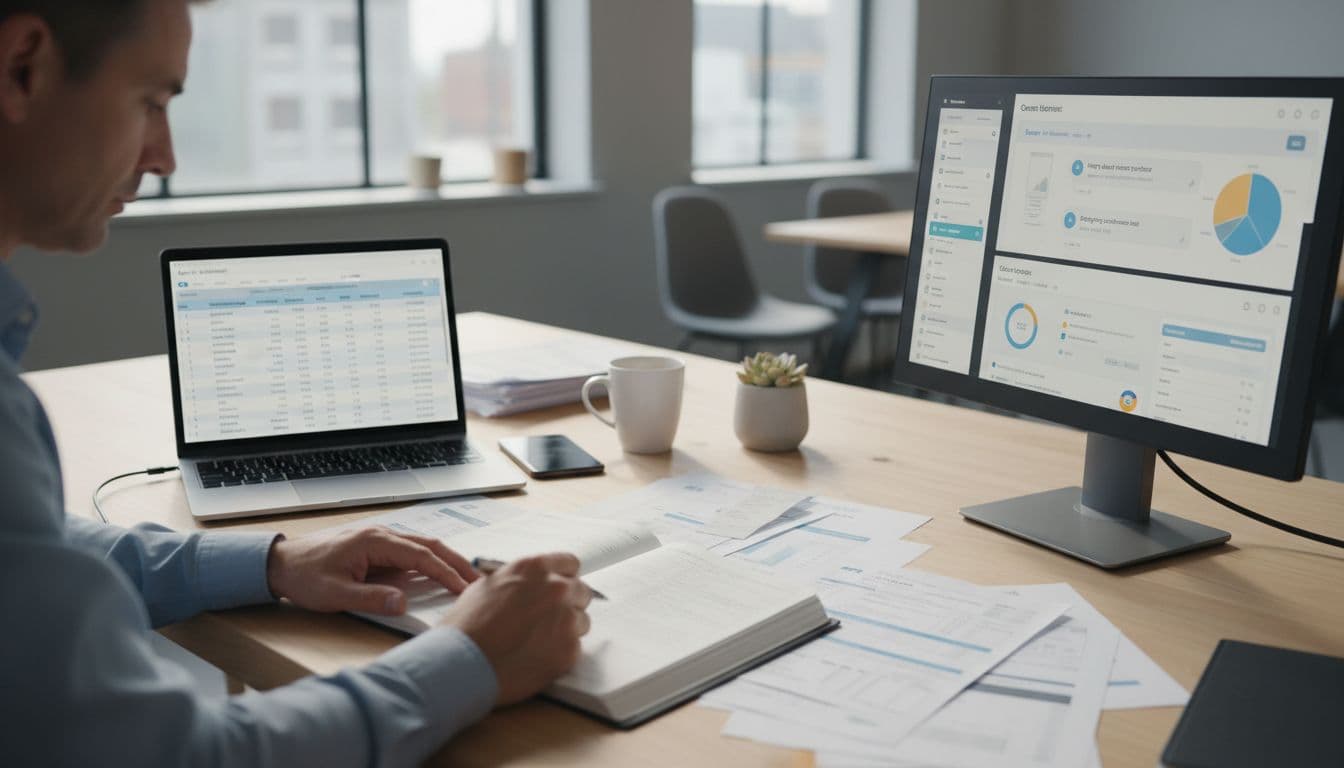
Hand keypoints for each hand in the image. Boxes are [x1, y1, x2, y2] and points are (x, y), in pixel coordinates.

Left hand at [266, 527, 475, 614]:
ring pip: (422, 546)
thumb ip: (371, 598)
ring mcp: (379, 538)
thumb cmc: (304, 577)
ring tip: (465, 577)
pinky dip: (429, 561)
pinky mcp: (375, 546)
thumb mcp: (335, 594)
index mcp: (375, 541)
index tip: (464, 588)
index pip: (422, 556)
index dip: (446, 573)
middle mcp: (382, 534)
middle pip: (429, 545)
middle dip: (456, 562)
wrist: (280, 563)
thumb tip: (403, 602)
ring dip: (445, 560)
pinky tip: (437, 573)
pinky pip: (410, 551)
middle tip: (478, 580)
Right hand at [440, 552, 592, 705]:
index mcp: (534, 568)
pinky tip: (536, 658)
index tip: (560, 588)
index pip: (570, 564)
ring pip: (582, 621)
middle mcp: (556, 589)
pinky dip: (560, 654)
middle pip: (581, 591)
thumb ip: (517, 582)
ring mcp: (566, 619)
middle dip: (568, 604)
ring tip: (537, 642)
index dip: (564, 577)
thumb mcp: (488, 586)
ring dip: (566, 630)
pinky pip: (576, 648)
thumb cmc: (466, 627)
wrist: (460, 663)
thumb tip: (527, 586)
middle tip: (548, 619)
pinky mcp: (569, 650)